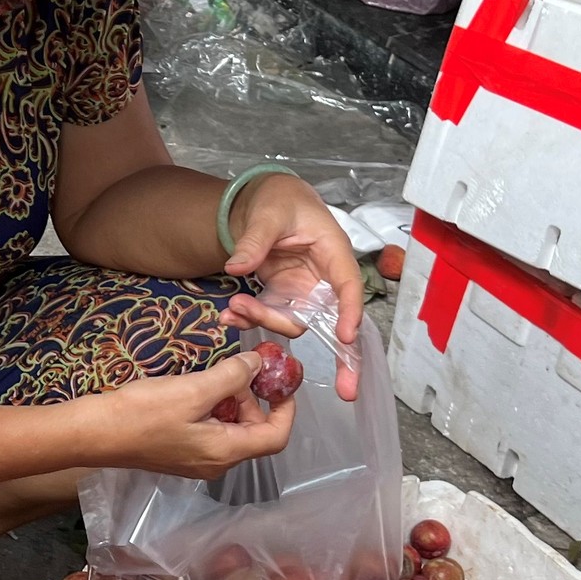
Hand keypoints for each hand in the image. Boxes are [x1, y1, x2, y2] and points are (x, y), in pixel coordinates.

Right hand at [92, 352, 295, 478]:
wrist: (93, 433)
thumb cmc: (142, 414)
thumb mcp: (194, 389)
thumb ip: (233, 376)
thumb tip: (258, 364)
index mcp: (225, 452)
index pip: (276, 436)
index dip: (286, 407)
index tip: (282, 378)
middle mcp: (217, 462)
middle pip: (255, 431)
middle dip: (255, 397)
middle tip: (242, 367)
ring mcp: (197, 459)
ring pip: (232, 427)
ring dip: (233, 399)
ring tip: (217, 373)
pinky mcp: (181, 451)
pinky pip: (211, 429)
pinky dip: (214, 406)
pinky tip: (198, 386)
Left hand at [222, 172, 364, 400]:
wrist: (263, 200)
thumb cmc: (278, 199)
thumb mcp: (267, 212)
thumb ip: (254, 240)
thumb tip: (237, 267)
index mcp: (332, 252)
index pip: (348, 286)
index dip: (350, 313)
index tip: (347, 338)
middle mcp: (324, 278)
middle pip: (330, 319)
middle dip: (332, 353)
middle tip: (325, 381)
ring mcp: (304, 291)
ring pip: (294, 323)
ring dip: (265, 323)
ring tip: (234, 309)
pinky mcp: (283, 296)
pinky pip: (271, 318)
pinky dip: (250, 320)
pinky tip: (229, 315)